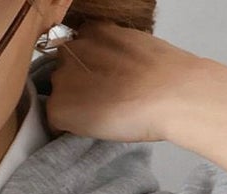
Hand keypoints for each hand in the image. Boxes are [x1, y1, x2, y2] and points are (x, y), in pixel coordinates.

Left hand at [42, 21, 226, 177]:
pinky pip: (55, 121)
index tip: (103, 85)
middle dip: (78, 87)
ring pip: (58, 95)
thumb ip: (116, 54)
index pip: (77, 51)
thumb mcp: (138, 47)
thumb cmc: (167, 75)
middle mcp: (73, 49)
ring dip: (72, 106)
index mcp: (94, 30)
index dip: (87, 71)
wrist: (172, 94)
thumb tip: (113, 70)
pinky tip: (92, 130)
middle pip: (64, 72)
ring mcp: (63, 78)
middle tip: (105, 103)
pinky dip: (68, 128)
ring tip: (102, 117)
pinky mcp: (59, 107)